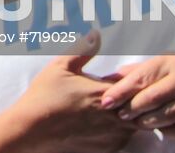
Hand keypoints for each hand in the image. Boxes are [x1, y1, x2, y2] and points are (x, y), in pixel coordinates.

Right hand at [0, 31, 135, 152]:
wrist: (32, 130)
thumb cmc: (45, 96)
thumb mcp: (61, 66)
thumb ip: (83, 49)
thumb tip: (96, 33)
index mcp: (106, 93)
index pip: (138, 85)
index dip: (137, 78)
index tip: (129, 74)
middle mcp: (115, 116)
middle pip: (143, 106)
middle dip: (138, 96)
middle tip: (128, 89)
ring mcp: (114, 135)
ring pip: (137, 123)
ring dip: (132, 113)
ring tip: (117, 105)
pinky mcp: (108, 149)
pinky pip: (126, 138)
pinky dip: (122, 129)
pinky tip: (107, 122)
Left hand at [100, 54, 174, 139]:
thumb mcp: (164, 64)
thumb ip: (137, 72)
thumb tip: (107, 78)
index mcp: (170, 63)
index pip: (141, 78)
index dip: (121, 91)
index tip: (106, 101)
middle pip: (152, 99)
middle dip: (133, 109)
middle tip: (122, 115)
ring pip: (167, 116)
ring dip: (148, 122)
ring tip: (138, 123)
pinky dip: (168, 132)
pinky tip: (160, 128)